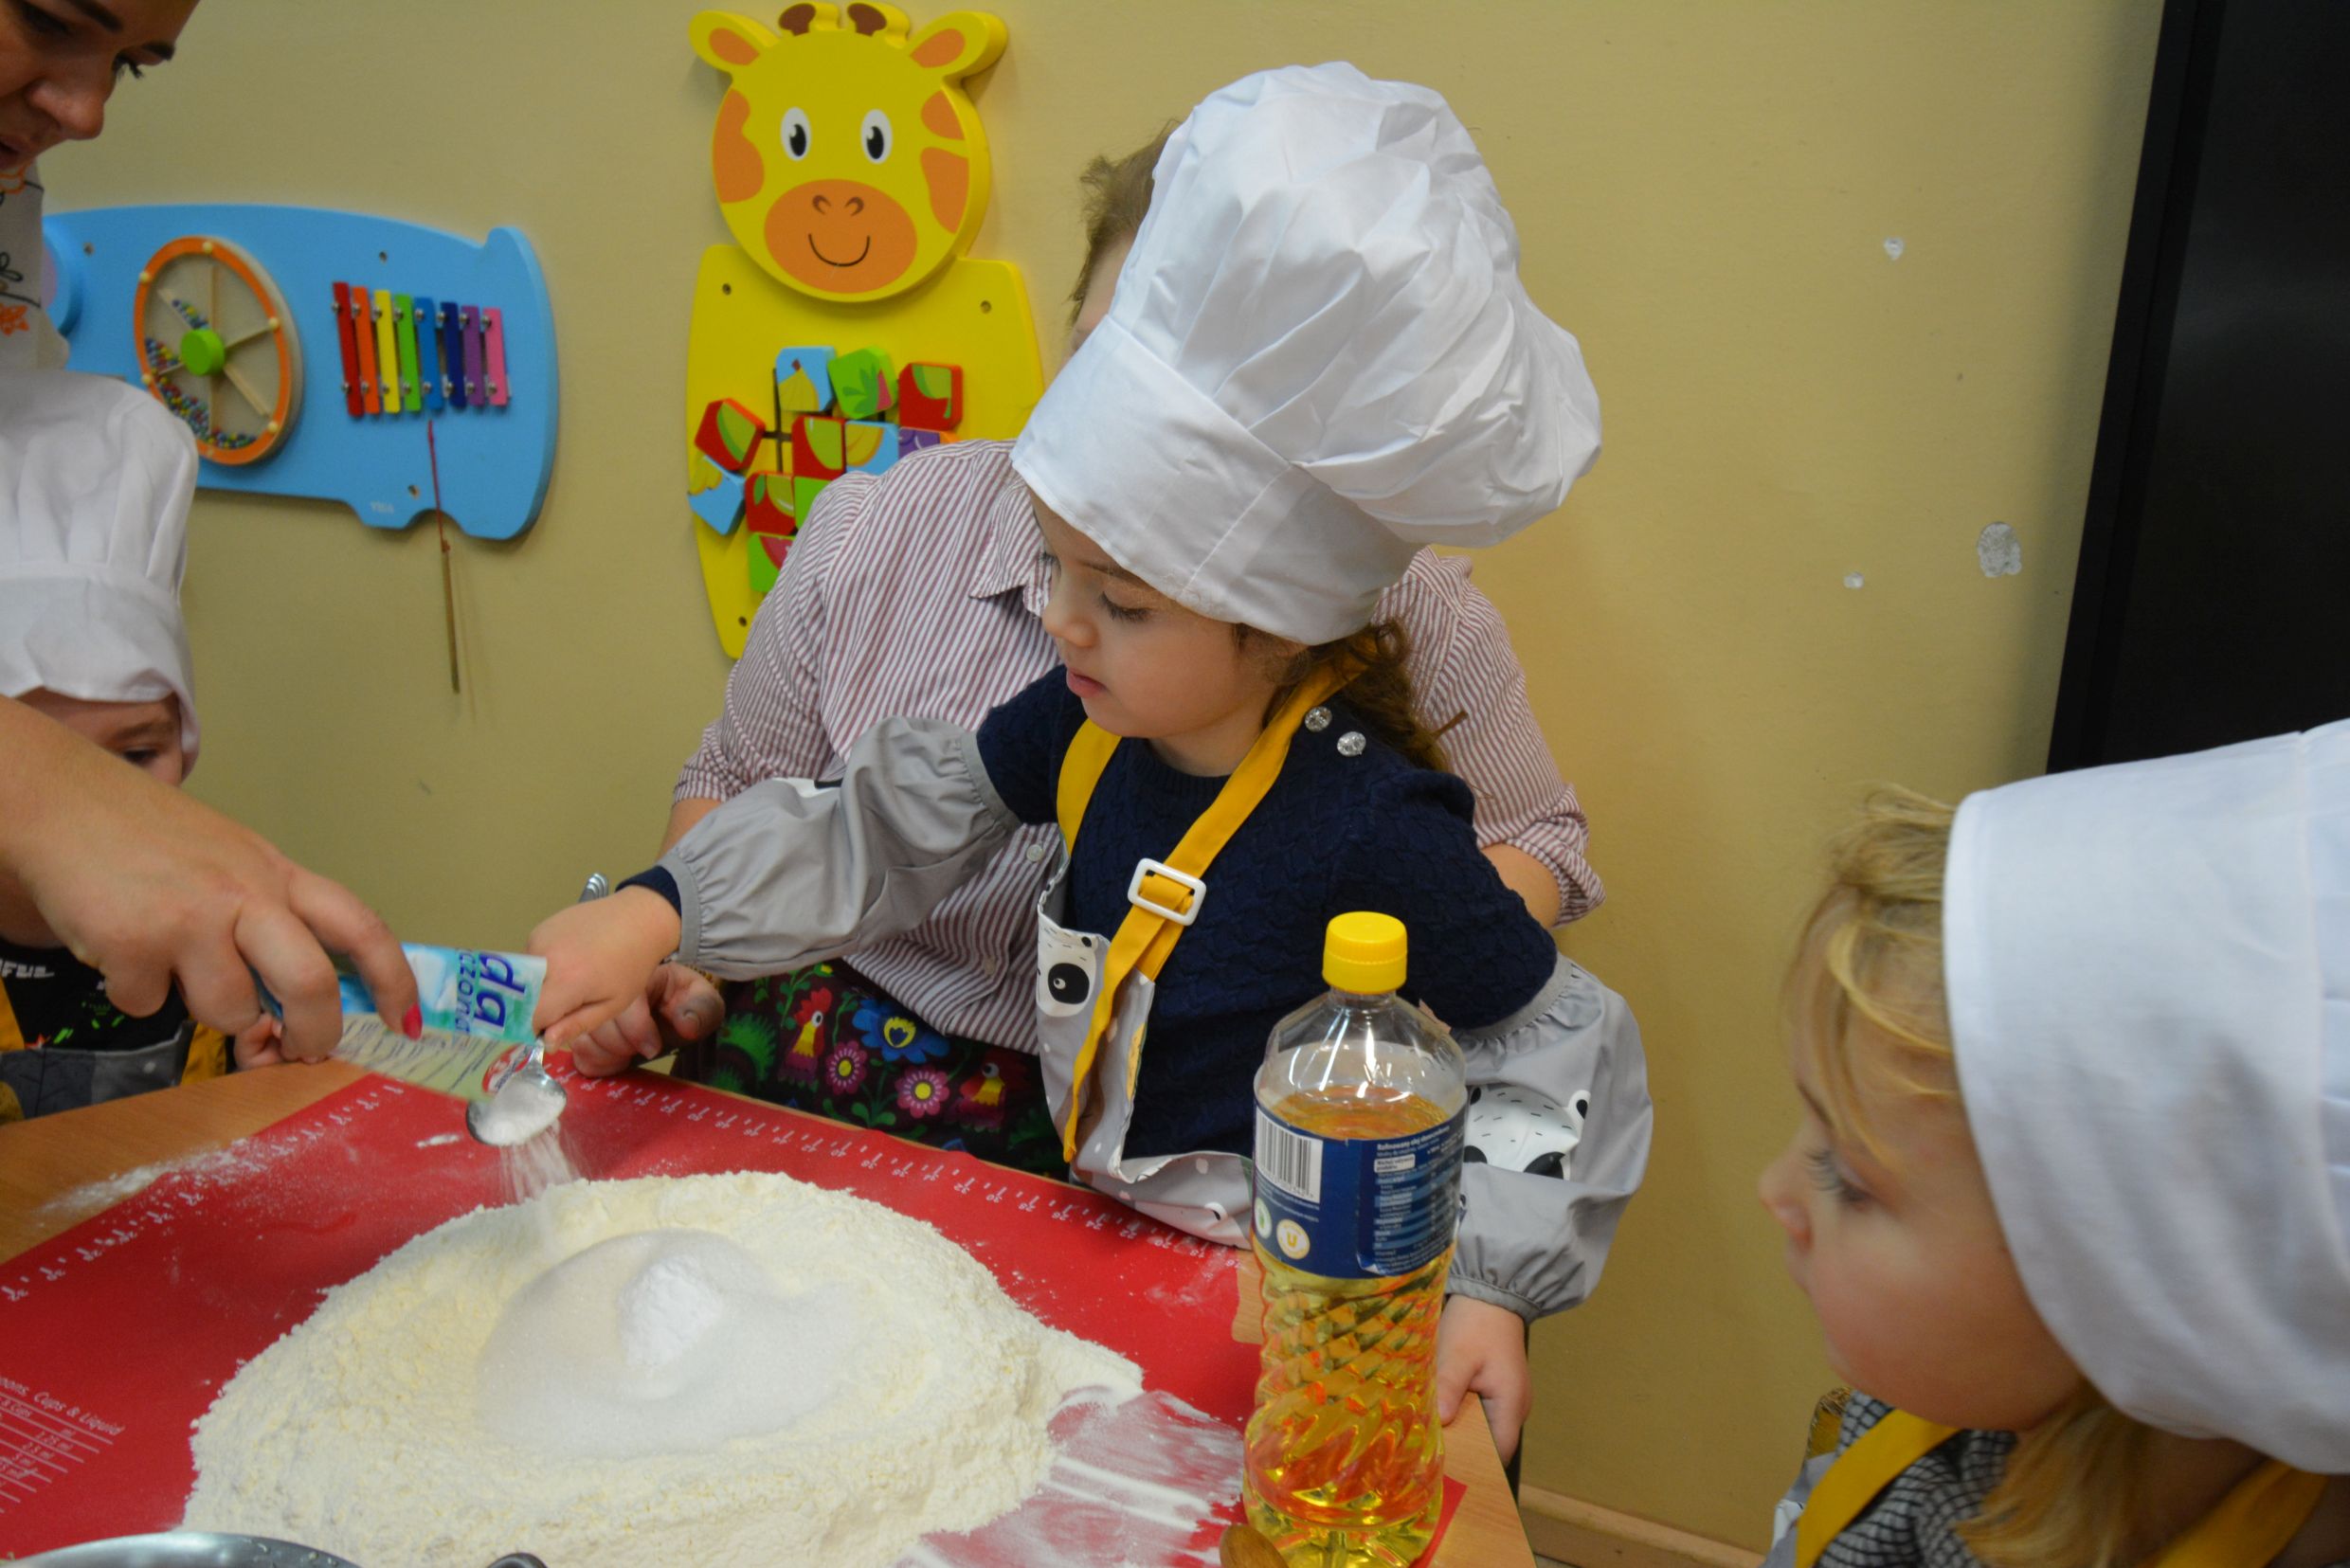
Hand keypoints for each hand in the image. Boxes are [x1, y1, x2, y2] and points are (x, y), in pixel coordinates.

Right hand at [0, 698, 417, 1061]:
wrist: (61, 802)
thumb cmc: (148, 836)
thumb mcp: (231, 861)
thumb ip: (262, 925)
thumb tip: (278, 1018)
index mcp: (278, 874)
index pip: (361, 927)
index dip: (393, 980)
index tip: (404, 1023)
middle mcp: (246, 895)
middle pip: (310, 984)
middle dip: (313, 1033)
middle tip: (298, 1049)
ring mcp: (191, 921)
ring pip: (228, 1012)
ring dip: (204, 1009)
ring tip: (173, 962)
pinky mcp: (135, 945)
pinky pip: (148, 1007)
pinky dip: (134, 992)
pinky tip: (121, 946)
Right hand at [528, 888, 683, 1052]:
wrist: (638, 918)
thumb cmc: (631, 966)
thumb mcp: (612, 1004)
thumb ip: (576, 1025)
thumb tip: (545, 1042)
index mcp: (565, 981)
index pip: (529, 1016)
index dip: (536, 1028)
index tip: (551, 1030)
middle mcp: (543, 958)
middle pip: (521, 997)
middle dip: (536, 1008)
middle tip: (564, 1006)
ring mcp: (538, 939)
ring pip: (522, 978)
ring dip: (538, 987)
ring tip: (572, 978)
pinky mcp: (539, 928)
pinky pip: (529, 957)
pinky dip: (541, 967)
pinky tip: (569, 960)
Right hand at [569, 963, 724, 1076]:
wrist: (676, 1018)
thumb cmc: (688, 1007)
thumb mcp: (704, 1004)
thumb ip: (700, 1010)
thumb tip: (686, 1024)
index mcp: (638, 977)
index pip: (621, 1001)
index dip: (636, 1029)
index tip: (654, 1048)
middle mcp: (606, 991)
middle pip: (596, 1022)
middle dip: (622, 1044)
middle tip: (641, 1050)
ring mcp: (590, 1013)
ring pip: (583, 1039)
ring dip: (609, 1054)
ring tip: (629, 1053)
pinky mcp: (584, 1036)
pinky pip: (578, 1055)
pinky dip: (598, 1063)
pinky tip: (618, 1060)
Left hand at [1435, 1294, 1530, 1464]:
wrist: (1491, 1294)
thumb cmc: (1475, 1325)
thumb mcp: (1457, 1355)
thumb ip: (1450, 1387)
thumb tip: (1442, 1421)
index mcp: (1511, 1404)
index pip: (1499, 1452)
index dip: (1477, 1466)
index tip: (1447, 1472)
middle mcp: (1515, 1407)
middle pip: (1492, 1444)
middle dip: (1466, 1452)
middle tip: (1431, 1459)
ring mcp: (1508, 1398)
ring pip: (1486, 1429)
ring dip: (1464, 1433)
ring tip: (1432, 1442)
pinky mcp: (1498, 1388)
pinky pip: (1483, 1413)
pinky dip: (1465, 1417)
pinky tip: (1441, 1417)